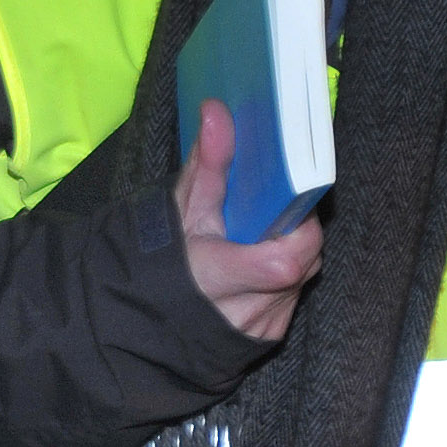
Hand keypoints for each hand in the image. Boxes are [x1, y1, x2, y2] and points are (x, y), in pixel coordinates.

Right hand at [176, 98, 321, 343]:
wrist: (141, 325)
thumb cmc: (159, 265)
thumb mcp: (180, 211)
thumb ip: (207, 164)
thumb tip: (217, 111)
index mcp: (216, 277)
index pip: (282, 262)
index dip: (298, 228)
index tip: (288, 198)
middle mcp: (245, 309)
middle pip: (304, 261)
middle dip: (296, 229)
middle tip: (272, 209)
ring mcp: (261, 325)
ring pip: (304, 276)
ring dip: (291, 248)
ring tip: (259, 235)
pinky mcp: (272, 334)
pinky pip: (294, 295)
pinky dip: (284, 274)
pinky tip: (258, 263)